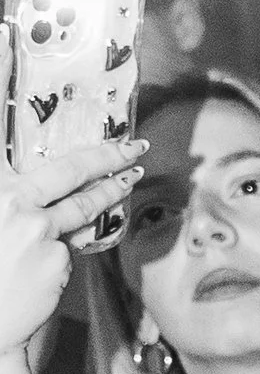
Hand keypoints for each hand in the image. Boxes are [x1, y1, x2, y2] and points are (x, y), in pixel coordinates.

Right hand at [0, 142, 142, 362]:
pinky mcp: (58, 258)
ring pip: (85, 205)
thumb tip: (41, 185)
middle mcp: (14, 204)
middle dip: (107, 154)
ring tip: (133, 175)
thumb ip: (17, 198)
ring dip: (114, 188)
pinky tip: (55, 256)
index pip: (9, 144)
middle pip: (70, 170)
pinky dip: (70, 245)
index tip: (67, 116)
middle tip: (132, 145)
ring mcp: (38, 231)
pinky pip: (73, 245)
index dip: (31, 122)